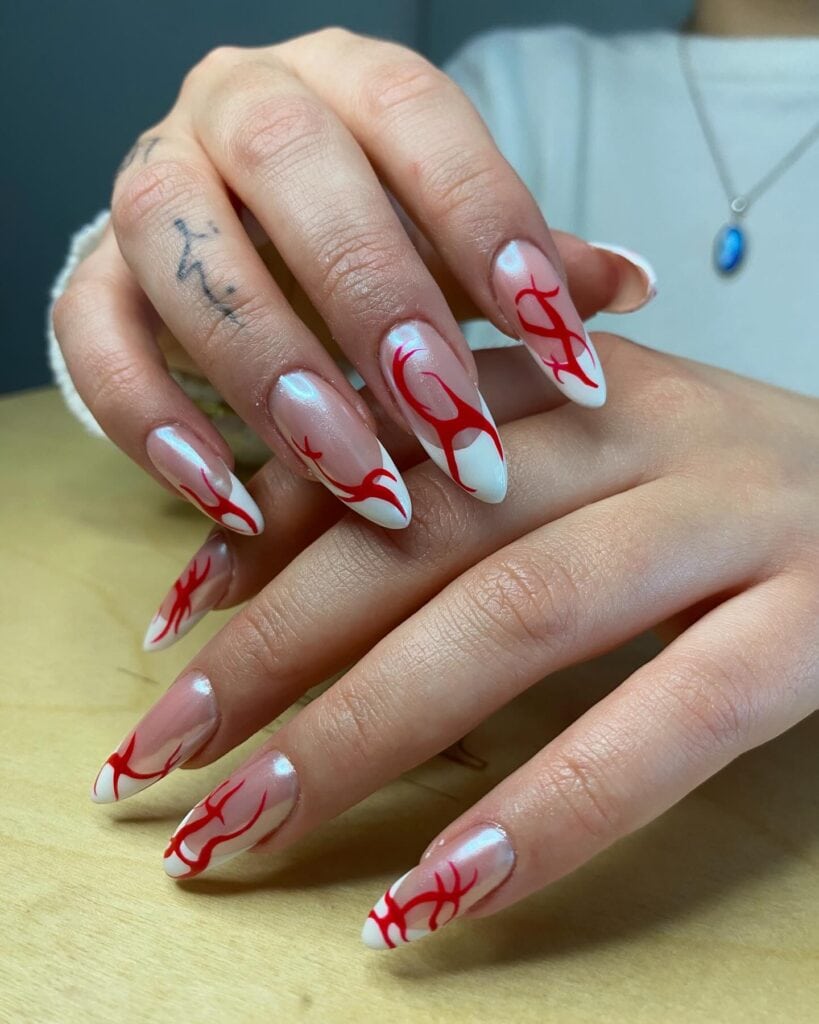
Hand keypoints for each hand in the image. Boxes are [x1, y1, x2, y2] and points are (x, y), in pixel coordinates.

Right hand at [51, 28, 652, 532]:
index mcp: (345, 82)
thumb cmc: (370, 237)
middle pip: (294, 172)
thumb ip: (528, 260)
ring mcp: (150, 186)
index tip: (563, 351)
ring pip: (182, 254)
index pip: (418, 120)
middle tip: (460, 438)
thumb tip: (633, 285)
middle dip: (380, 311)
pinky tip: (234, 506)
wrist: (243, 232)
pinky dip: (156, 427)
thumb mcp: (452, 239)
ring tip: (362, 483)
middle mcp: (237, 110)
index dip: (491, 230)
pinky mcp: (92, 277)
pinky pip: (92, 340)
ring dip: (273, 379)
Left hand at [91, 335, 818, 947]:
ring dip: (365, 732)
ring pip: (515, 614)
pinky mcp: (811, 625)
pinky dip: (541, 814)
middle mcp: (641, 429)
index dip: (263, 538)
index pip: (383, 442)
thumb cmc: (718, 497)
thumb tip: (261, 570)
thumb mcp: (579, 464)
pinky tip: (436, 894)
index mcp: (572, 381)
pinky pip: (659, 727)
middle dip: (276, 650)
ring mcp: (731, 520)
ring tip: (248, 829)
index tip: (171, 635)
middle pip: (424, 532)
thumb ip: (442, 495)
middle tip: (165, 755)